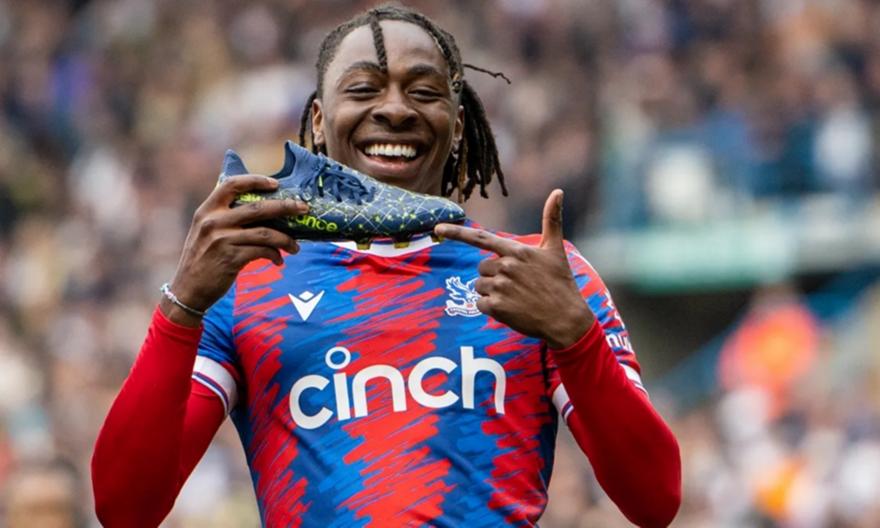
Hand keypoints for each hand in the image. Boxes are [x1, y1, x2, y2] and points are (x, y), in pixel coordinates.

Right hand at [163, 174, 307, 325]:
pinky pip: (262, 252)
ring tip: (295, 247)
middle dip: (285, 207)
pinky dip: (275, 255)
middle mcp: (213, 222)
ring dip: (285, 239)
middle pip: (258, 208)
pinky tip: (279, 261)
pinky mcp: (231, 259)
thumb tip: (261, 210)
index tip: (276, 183)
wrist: (187, 290)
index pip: (232, 184)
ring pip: (265, 233)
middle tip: (303, 208)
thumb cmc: (201, 259)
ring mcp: (222, 240)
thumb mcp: (204, 231)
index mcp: (207, 210)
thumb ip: (224, 217)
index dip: (255, 180)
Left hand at [434, 189, 593, 348]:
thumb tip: (558, 191)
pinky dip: (491, 308)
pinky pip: (480, 304)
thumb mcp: (556, 249)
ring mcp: (500, 287)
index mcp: (516, 251)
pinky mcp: (497, 307)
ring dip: (492, 292)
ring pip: (479, 286)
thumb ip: (552, 220)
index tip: (437, 228)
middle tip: (517, 284)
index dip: (457, 233)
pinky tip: (511, 309)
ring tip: (516, 297)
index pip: (481, 239)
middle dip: (493, 275)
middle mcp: (505, 267)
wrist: (566, 319)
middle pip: (481, 268)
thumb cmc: (561, 283)